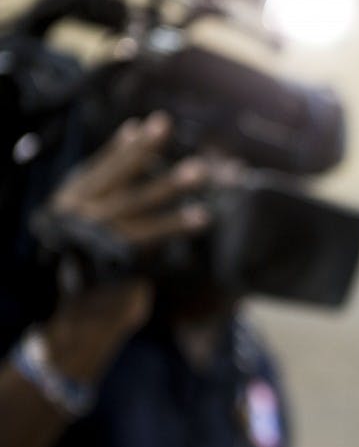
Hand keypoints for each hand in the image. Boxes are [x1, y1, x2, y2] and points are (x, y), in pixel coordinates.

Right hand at [42, 111, 209, 381]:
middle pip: (115, 177)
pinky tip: (201, 217)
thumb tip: (141, 143)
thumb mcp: (98, 225)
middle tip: (167, 125)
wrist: (78, 321)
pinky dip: (176, 226)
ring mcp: (92, 238)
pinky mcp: (111, 261)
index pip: (98, 168)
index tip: (145, 124)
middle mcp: (75, 217)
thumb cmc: (94, 270)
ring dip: (168, 185)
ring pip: (135, 204)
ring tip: (199, 171)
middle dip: (143, 151)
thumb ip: (116, 192)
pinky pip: (150, 238)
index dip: (122, 148)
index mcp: (68, 205)